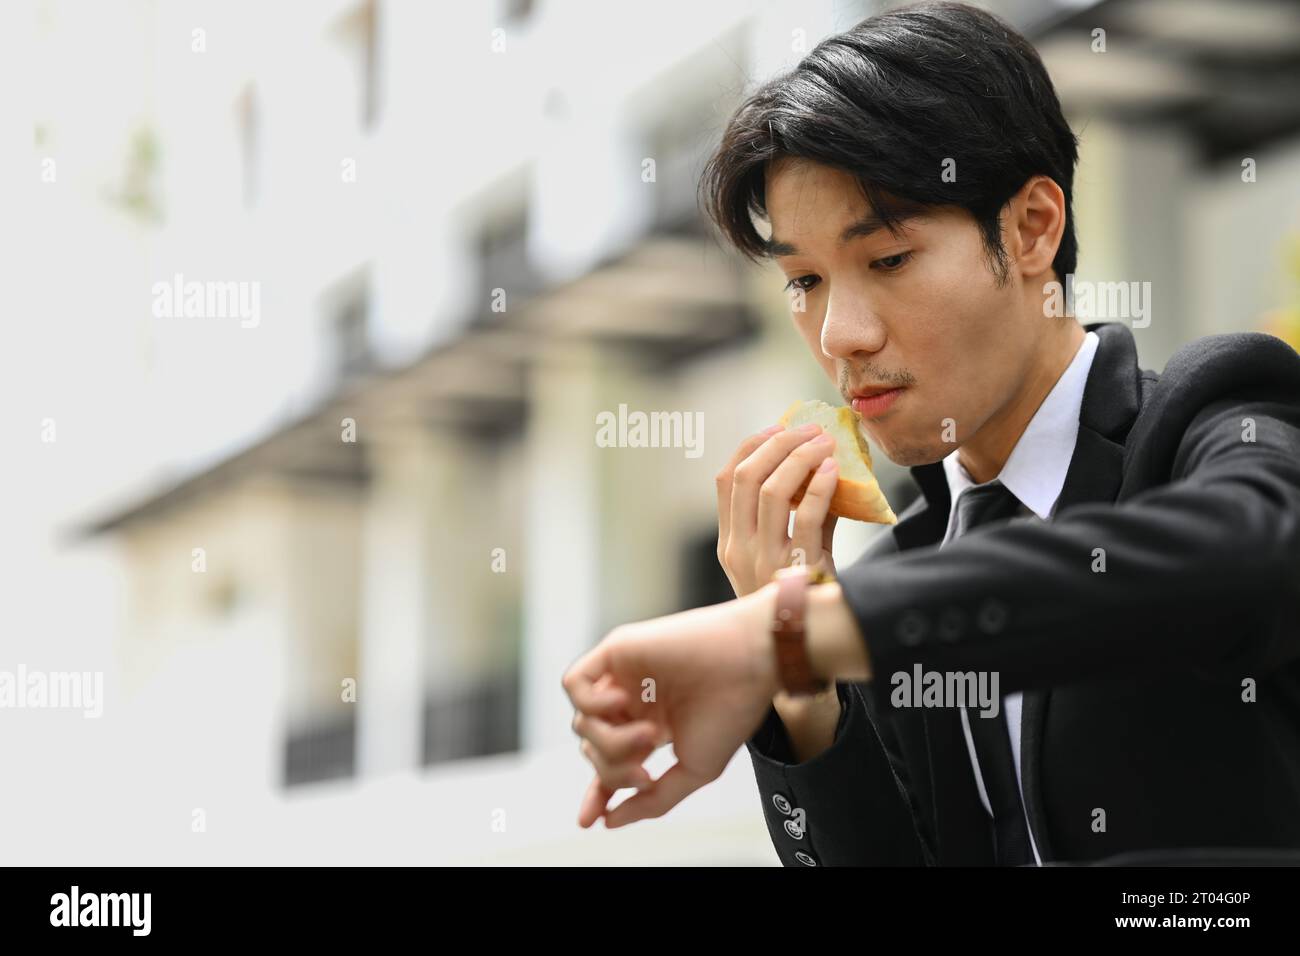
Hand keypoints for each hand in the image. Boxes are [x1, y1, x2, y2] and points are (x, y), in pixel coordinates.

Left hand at [563, 590, 778, 827]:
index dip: (599, 791)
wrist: (750, 663)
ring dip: (610, 742)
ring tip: (649, 734)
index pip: (610, 763)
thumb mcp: (695, 770)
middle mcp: (633, 703)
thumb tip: (610, 821)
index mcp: (652, 727)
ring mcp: (622, 677)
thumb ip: (653, 800)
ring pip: (583, 723)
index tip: (591, 821)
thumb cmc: (730, 713)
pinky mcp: (615, 650)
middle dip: (613, 772)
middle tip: (646, 772)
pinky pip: (574, 683)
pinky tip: (622, 702)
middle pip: (594, 750)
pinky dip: (589, 703)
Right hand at [716, 423, 839, 596]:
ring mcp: (763, 560)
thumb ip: (797, 514)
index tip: (778, 428)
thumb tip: (825, 467)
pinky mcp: (794, 570)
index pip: (726, 480)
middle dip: (779, 444)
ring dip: (801, 458)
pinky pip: (806, 517)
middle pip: (747, 477)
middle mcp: (737, 548)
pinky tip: (833, 471)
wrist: (804, 647)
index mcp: (728, 541)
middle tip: (810, 430)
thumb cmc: (798, 597)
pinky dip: (819, 487)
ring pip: (772, 491)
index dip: (751, 446)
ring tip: (825, 444)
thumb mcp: (784, 554)